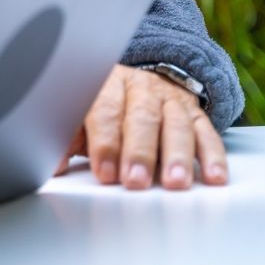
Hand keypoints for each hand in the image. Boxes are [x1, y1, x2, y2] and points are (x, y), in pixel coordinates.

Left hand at [57, 64, 226, 189]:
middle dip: (139, 152)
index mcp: (106, 84)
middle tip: (135, 180)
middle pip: (141, 118)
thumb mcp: (81, 116)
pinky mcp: (195, 113)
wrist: (139, 82)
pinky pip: (207, 133)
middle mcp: (141, 88)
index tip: (104, 172)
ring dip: (176, 155)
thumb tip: (52, 166)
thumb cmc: (102, 108)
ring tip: (175, 182)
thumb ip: (67, 139)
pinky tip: (212, 176)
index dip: (104, 143)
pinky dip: (212, 156)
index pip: (104, 111)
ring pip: (176, 125)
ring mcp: (170, 100)